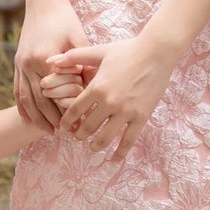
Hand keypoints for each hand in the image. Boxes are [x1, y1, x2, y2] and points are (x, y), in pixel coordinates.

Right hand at [14, 0, 88, 127]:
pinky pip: (18, 90)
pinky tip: (29, 118)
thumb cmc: (64, 19)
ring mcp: (20, 64)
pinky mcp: (17, 62)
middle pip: (39, 99)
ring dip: (35, 117)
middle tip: (63, 134)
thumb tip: (94, 87)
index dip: (65, 109)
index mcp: (44, 58)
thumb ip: (84, 64)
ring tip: (47, 132)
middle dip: (51, 119)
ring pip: (26, 98)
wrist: (42, 2)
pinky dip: (23, 106)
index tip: (76, 123)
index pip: (55, 92)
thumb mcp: (79, 39)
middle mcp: (29, 63)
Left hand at [44, 34, 178, 161]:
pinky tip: (114, 160)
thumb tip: (52, 61)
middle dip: (79, 135)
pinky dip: (120, 153)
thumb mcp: (99, 51)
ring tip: (93, 147)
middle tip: (78, 137)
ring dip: (95, 145)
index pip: (74, 110)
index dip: (66, 121)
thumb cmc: (127, 50)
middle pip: (87, 127)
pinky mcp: (141, 117)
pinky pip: (128, 140)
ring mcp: (125, 111)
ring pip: (105, 137)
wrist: (157, 52)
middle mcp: (109, 102)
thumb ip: (75, 57)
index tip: (64, 127)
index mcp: (97, 87)